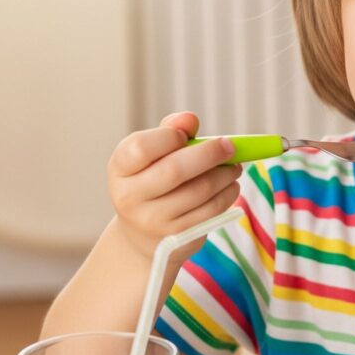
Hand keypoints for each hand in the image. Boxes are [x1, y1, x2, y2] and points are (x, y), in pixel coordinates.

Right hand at [107, 111, 242, 262]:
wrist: (143, 233)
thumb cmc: (153, 181)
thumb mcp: (152, 156)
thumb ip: (170, 131)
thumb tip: (189, 119)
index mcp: (120, 169)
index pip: (140, 148)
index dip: (169, 136)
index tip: (187, 134)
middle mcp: (130, 197)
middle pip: (174, 170)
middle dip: (210, 153)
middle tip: (230, 146)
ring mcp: (153, 220)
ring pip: (199, 190)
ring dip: (225, 174)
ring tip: (234, 166)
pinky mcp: (178, 236)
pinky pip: (211, 210)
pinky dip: (228, 193)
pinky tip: (231, 184)